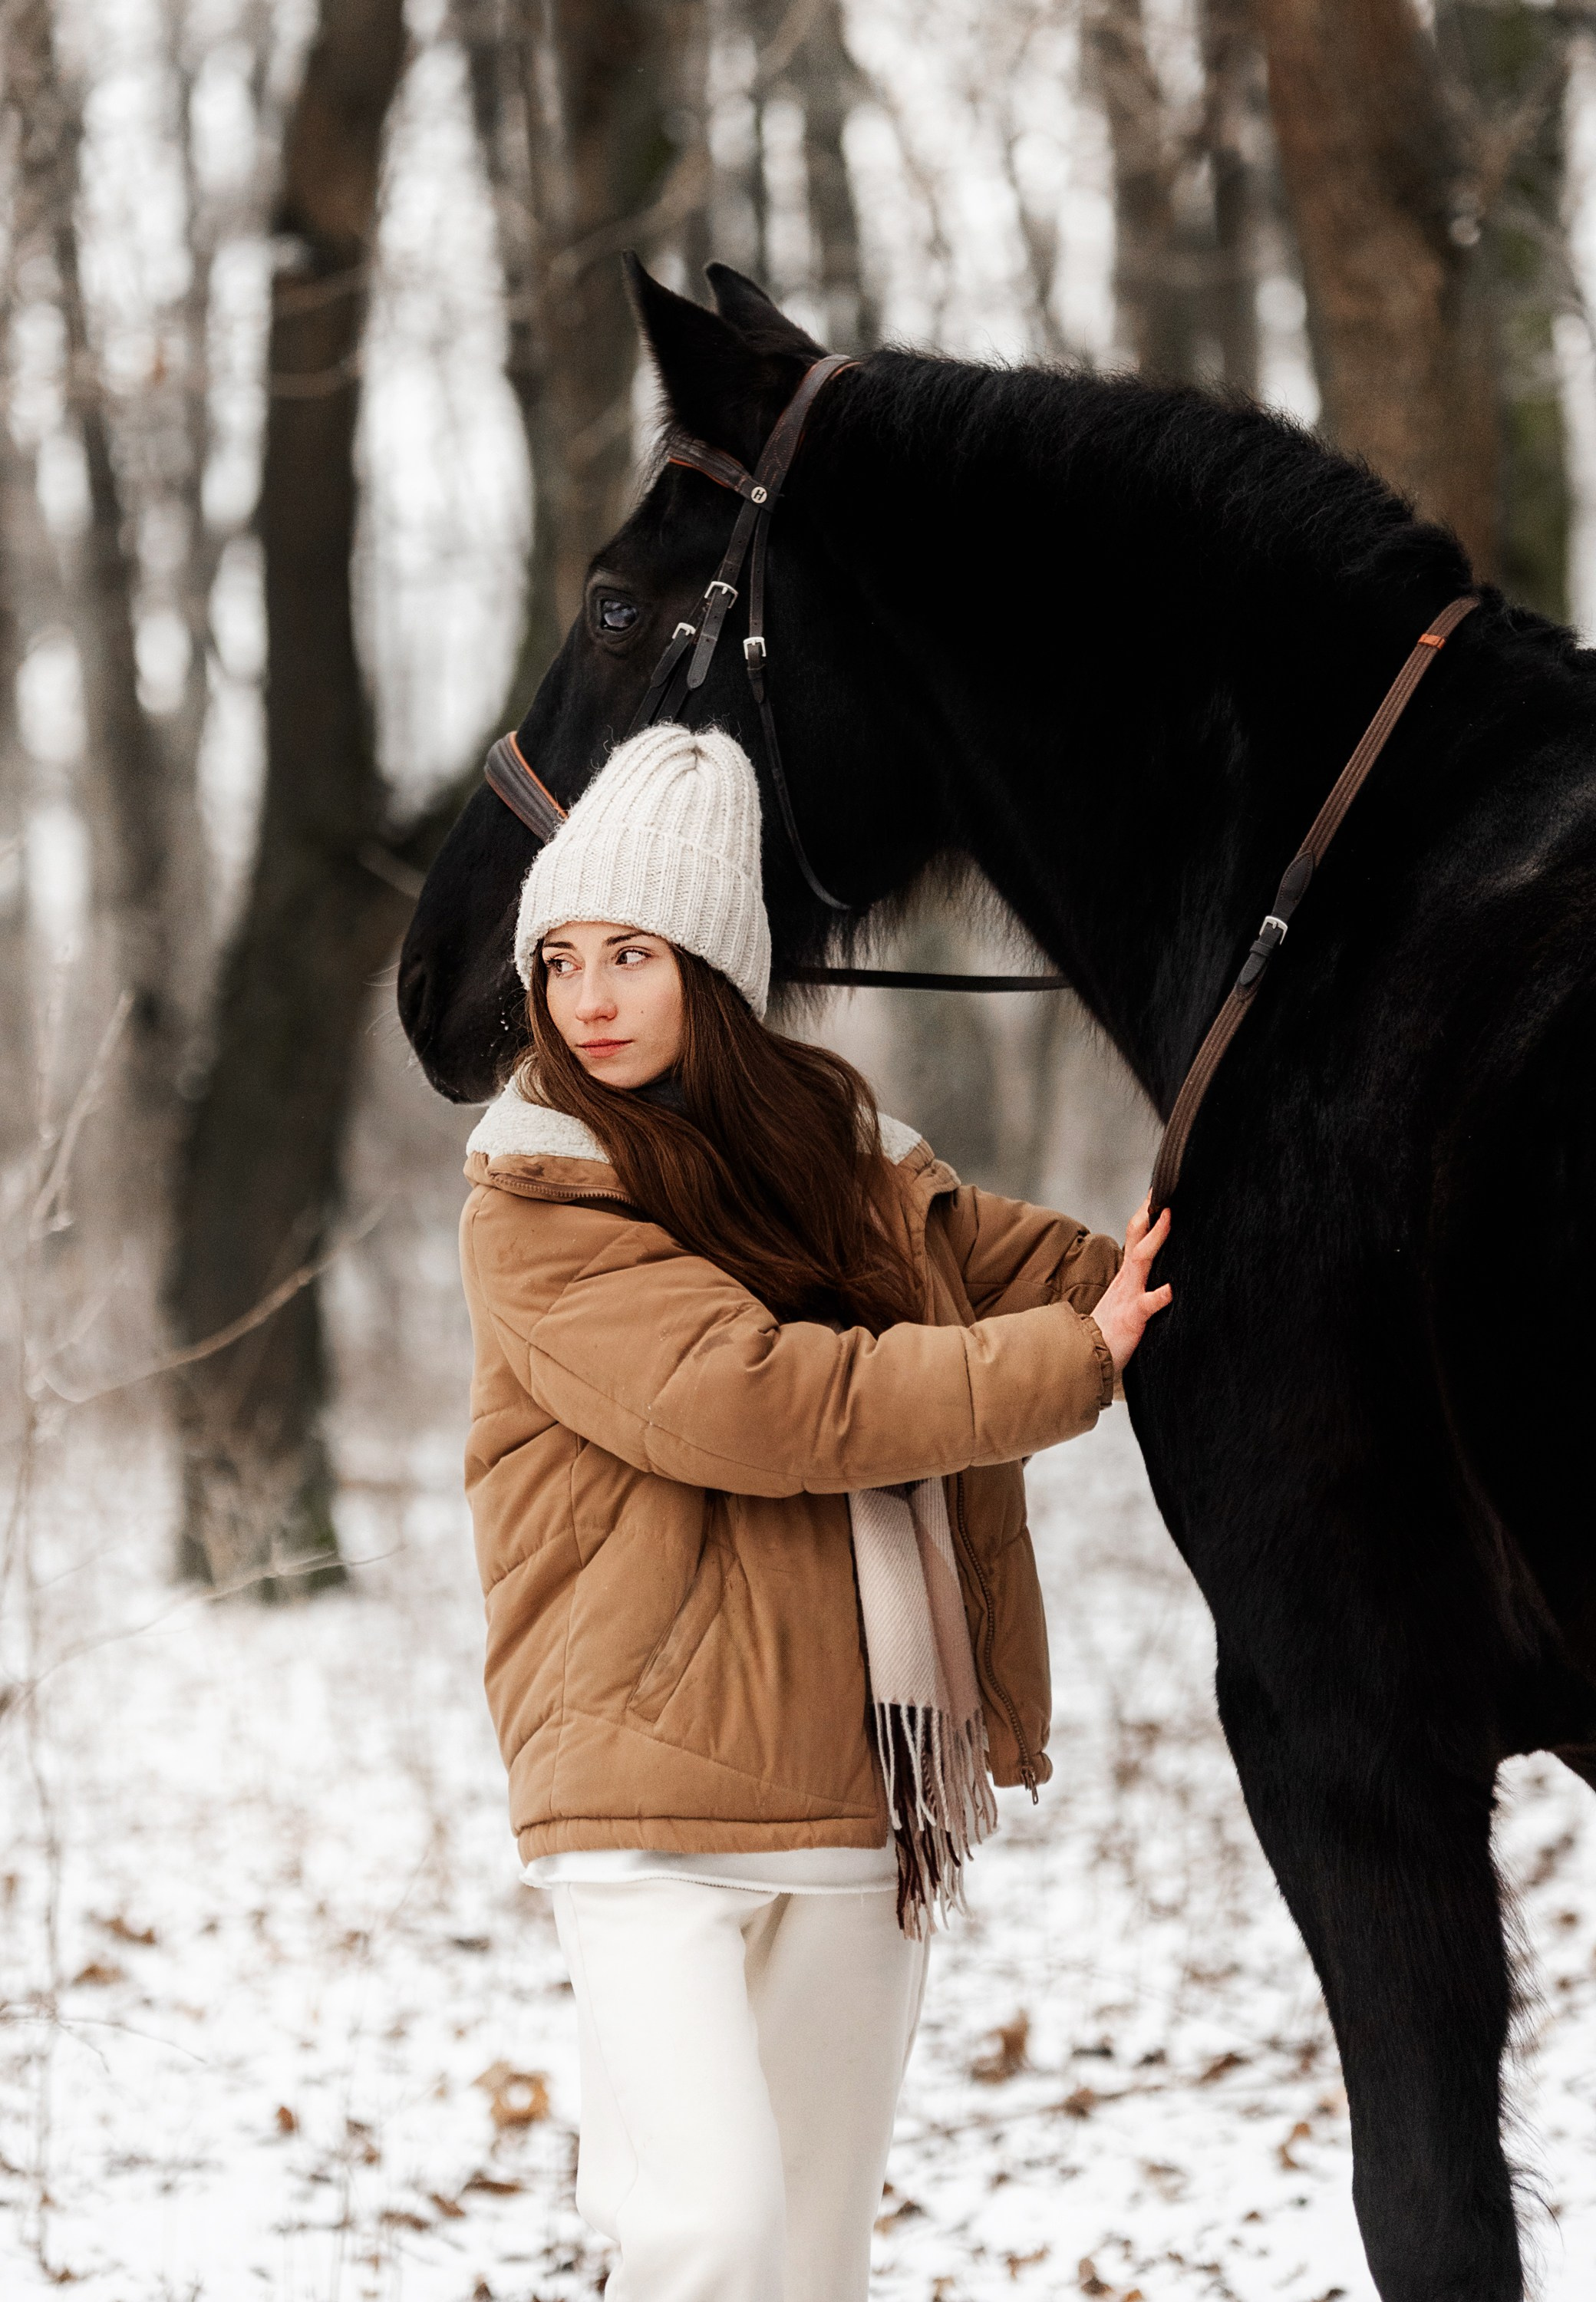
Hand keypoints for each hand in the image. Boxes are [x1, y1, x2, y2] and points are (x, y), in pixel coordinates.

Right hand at [1090, 1196, 1171, 1373]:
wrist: (1089, 1359)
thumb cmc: (1110, 1332)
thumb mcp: (1126, 1301)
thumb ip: (1140, 1285)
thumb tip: (1162, 1273)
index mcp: (1126, 1276)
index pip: (1136, 1236)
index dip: (1146, 1213)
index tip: (1158, 1191)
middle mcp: (1127, 1280)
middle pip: (1137, 1239)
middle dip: (1149, 1214)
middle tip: (1161, 1192)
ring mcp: (1129, 1297)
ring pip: (1142, 1261)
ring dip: (1155, 1238)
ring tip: (1168, 1218)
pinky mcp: (1132, 1318)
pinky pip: (1146, 1304)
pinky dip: (1158, 1296)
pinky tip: (1170, 1289)